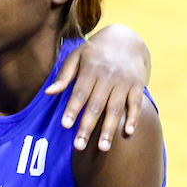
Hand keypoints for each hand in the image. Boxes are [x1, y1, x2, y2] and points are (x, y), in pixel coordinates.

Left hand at [45, 24, 149, 151]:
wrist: (126, 38)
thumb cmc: (94, 52)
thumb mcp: (77, 56)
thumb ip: (64, 76)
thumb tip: (48, 92)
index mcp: (90, 69)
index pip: (79, 93)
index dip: (72, 109)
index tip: (65, 125)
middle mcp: (108, 76)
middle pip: (96, 105)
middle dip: (87, 127)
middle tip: (79, 146)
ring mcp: (124, 81)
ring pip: (116, 109)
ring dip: (109, 129)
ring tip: (103, 148)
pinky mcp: (137, 85)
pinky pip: (136, 103)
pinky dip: (133, 118)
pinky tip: (128, 133)